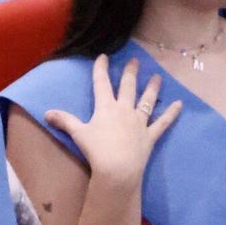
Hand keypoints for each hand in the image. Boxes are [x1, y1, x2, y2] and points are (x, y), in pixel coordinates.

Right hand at [43, 56, 180, 187]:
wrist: (117, 168)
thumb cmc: (96, 150)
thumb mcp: (78, 134)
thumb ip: (64, 121)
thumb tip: (46, 113)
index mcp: (106, 107)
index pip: (101, 83)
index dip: (101, 69)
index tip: (103, 56)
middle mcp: (124, 109)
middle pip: (128, 86)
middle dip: (130, 72)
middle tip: (135, 60)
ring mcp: (139, 121)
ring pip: (147, 100)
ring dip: (152, 87)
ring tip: (157, 77)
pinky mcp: (150, 135)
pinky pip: (163, 122)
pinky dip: (171, 113)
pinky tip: (179, 104)